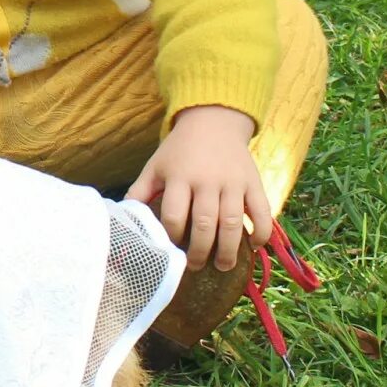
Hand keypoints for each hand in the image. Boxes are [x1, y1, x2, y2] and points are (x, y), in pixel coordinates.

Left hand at [125, 105, 273, 272]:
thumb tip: (124, 218)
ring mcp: (233, 182)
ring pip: (232, 222)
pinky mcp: (253, 182)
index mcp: (179, 177)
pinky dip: (260, 232)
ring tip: (223, 266)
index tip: (172, 249)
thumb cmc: (180, 150)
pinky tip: (254, 247)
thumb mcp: (156, 165)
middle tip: (196, 266)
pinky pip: (261, 211)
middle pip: (204, 224)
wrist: (214, 120)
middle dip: (199, 251)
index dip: (172, 237)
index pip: (174, 215)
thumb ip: (141, 191)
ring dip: (228, 249)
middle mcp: (207, 180)